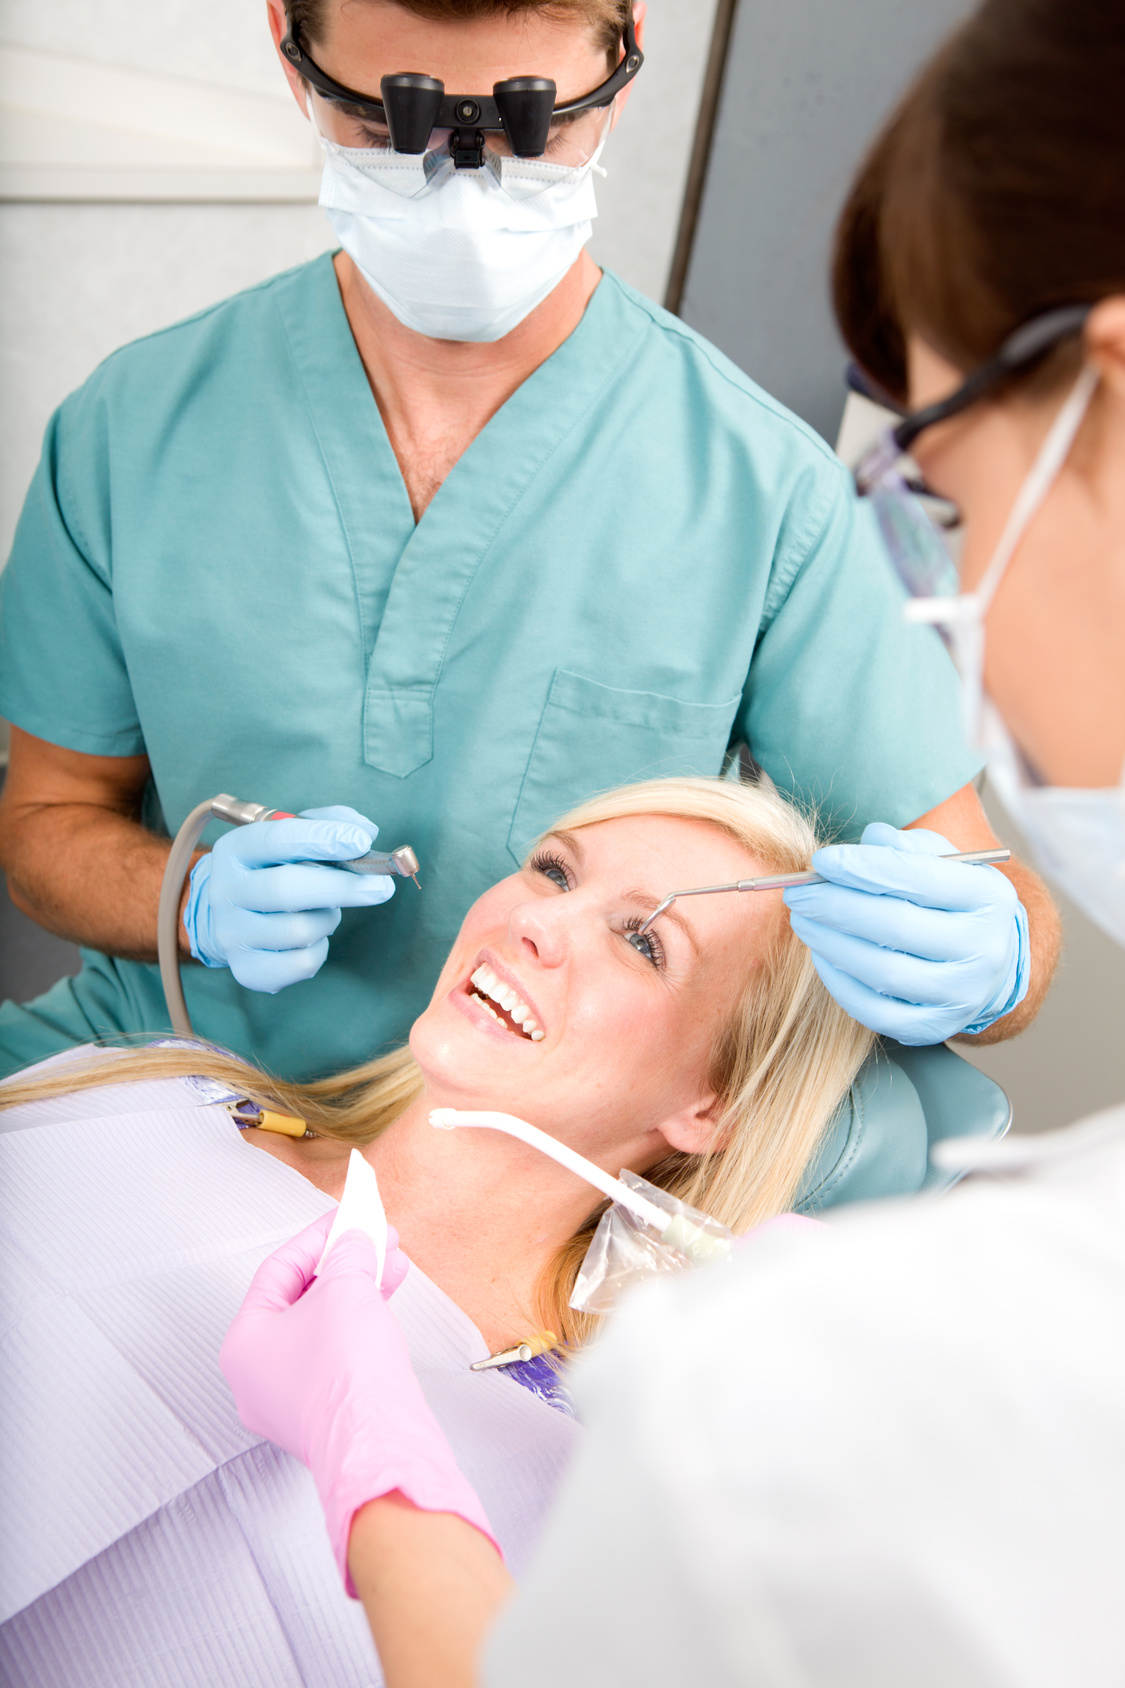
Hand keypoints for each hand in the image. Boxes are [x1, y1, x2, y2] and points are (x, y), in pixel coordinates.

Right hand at [183, 806, 394, 992]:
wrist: (235, 914)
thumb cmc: (276, 868)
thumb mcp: (293, 835)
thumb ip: (329, 823)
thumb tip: (365, 833)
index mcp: (235, 850)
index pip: (276, 840)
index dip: (322, 838)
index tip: (361, 841)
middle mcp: (225, 892)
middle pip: (286, 890)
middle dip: (341, 887)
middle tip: (382, 886)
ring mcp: (232, 934)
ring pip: (300, 931)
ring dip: (328, 919)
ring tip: (324, 909)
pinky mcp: (248, 970)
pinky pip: (301, 964)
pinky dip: (319, 950)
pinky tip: (312, 937)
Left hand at [219, 1211, 499, 1592]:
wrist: (378, 1437)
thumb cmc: (345, 1374)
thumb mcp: (345, 1286)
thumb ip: (348, 1253)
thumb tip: (354, 1242)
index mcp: (243, 1344)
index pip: (278, 1272)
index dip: (317, 1238)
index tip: (344, 1219)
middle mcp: (257, 1377)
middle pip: (301, 1301)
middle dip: (343, 1264)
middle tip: (372, 1239)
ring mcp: (290, 1401)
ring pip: (323, 1329)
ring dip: (358, 1290)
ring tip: (391, 1264)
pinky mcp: (324, 1415)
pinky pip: (338, 1356)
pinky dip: (361, 1325)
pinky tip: (387, 1301)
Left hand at [784, 823, 1029, 1044]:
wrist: (987, 961)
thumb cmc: (952, 901)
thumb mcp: (942, 861)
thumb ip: (905, 846)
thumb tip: (869, 840)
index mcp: (987, 897)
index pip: (918, 877)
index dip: (862, 868)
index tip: (822, 860)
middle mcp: (983, 949)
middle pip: (895, 926)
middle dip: (835, 906)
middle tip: (798, 893)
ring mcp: (961, 994)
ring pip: (882, 972)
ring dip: (830, 943)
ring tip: (804, 920)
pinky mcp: (934, 1027)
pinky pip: (875, 1010)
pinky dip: (839, 983)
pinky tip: (823, 956)